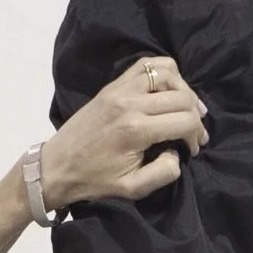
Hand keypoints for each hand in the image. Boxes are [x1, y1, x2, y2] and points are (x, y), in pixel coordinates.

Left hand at [38, 55, 207, 212]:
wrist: (56, 166)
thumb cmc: (94, 180)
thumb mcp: (133, 188)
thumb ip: (164, 172)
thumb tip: (176, 151)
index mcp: (136, 130)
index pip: (185, 121)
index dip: (197, 135)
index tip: (192, 149)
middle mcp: (130, 103)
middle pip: (182, 97)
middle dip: (196, 116)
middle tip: (194, 133)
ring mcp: (119, 89)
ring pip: (168, 73)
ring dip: (184, 91)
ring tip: (186, 109)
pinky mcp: (112, 85)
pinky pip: (146, 64)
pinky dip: (164, 71)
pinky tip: (169, 88)